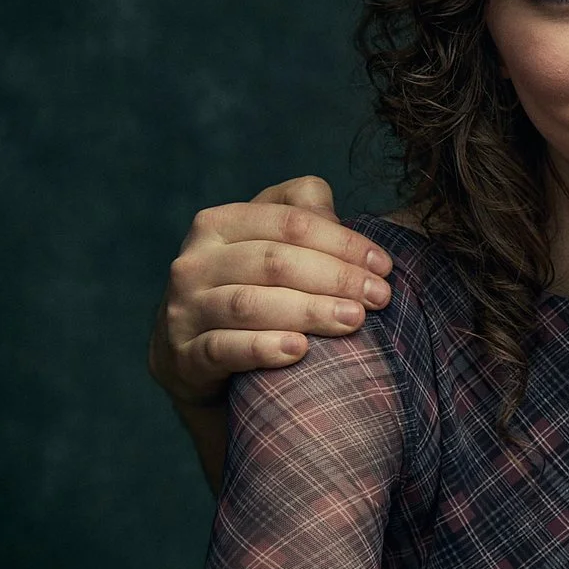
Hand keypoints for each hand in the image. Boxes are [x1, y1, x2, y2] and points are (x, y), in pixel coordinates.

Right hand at [152, 176, 390, 410]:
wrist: (195, 356)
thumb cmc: (251, 288)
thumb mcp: (270, 243)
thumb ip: (302, 214)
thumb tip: (332, 212)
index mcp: (219, 224)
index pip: (290, 223)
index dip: (342, 242)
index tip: (385, 266)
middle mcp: (195, 262)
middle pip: (273, 261)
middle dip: (335, 277)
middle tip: (380, 297)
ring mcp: (184, 309)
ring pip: (249, 304)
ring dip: (309, 311)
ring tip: (353, 321)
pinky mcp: (184, 356)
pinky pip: (223, 348)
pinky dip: (263, 348)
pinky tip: (299, 351)